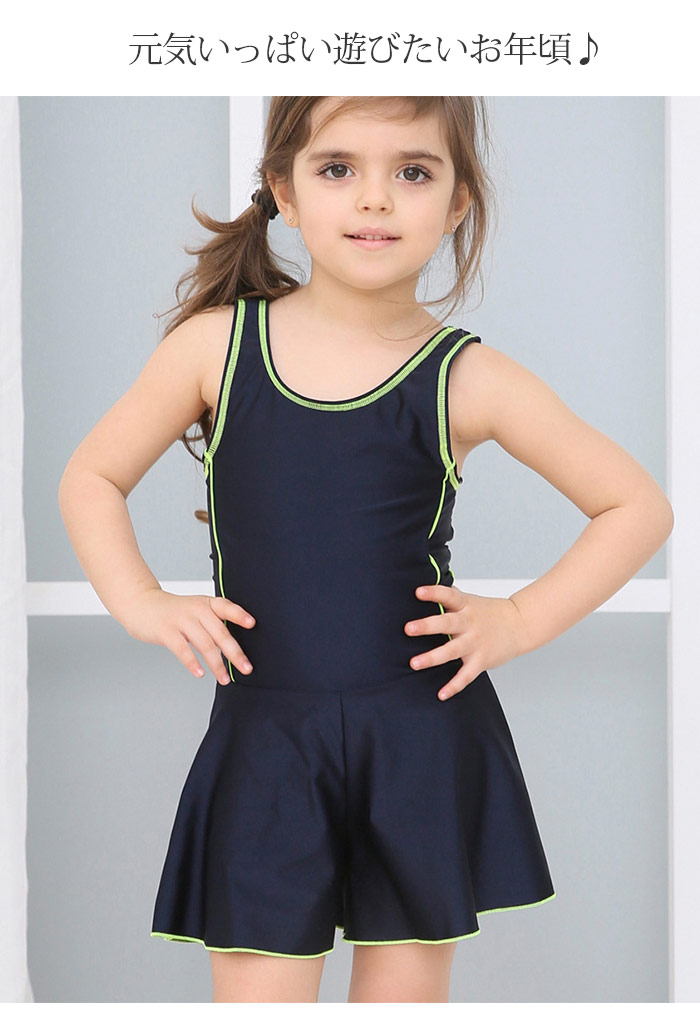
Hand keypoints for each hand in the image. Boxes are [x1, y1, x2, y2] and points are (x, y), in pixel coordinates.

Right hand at [122, 587, 255, 684]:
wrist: (142, 605)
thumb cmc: (173, 611)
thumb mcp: (196, 609)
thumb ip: (213, 623)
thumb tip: (232, 648)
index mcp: (206, 604)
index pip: (226, 607)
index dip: (239, 615)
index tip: (252, 624)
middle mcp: (196, 610)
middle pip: (220, 633)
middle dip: (235, 653)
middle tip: (246, 668)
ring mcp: (181, 620)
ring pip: (204, 644)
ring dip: (217, 664)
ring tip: (224, 678)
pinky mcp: (166, 632)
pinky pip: (183, 649)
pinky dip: (192, 663)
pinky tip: (200, 673)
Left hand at [405, 584, 529, 700]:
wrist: (519, 624)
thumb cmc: (489, 613)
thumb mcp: (470, 600)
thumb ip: (449, 597)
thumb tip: (423, 587)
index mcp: (465, 606)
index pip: (449, 595)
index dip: (434, 593)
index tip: (418, 592)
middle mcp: (469, 623)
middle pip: (447, 623)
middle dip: (427, 626)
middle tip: (408, 628)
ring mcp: (474, 643)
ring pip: (451, 651)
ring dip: (432, 657)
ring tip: (414, 663)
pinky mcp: (480, 661)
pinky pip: (466, 675)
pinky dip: (454, 686)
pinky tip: (441, 694)